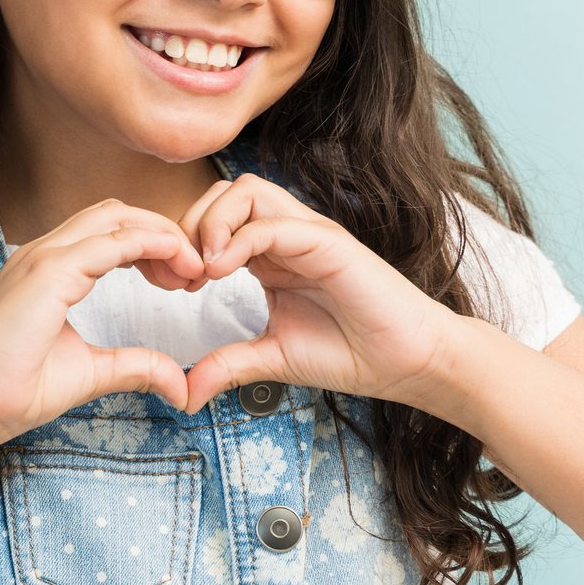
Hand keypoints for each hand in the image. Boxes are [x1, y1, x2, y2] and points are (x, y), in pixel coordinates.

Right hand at [0, 199, 205, 448]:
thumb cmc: (11, 392)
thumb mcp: (92, 373)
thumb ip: (135, 368)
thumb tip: (181, 386)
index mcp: (48, 271)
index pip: (109, 233)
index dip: (152, 247)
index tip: (182, 281)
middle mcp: (43, 254)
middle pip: (116, 214)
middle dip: (163, 233)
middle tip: (196, 271)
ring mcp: (43, 258)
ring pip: (116, 216)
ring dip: (162, 234)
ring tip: (192, 267)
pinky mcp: (48, 273)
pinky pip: (111, 241)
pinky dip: (151, 243)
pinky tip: (177, 261)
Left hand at [175, 174, 461, 410]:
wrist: (408, 362)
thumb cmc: (351, 352)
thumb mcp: (272, 358)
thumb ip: (227, 365)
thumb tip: (184, 393)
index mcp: (270, 255)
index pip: (215, 217)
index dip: (184, 243)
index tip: (175, 288)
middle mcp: (288, 235)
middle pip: (224, 192)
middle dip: (190, 225)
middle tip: (183, 275)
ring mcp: (309, 234)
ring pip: (248, 191)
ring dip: (212, 223)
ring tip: (203, 271)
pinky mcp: (330, 243)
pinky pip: (275, 223)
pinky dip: (239, 240)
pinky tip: (222, 274)